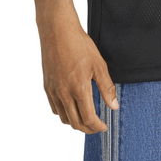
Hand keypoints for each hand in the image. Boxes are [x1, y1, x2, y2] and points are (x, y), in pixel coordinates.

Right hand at [38, 19, 118, 133]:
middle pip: (75, 123)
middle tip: (96, 126)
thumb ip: (106, 87)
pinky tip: (71, 106)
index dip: (97, 126)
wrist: (57, 31)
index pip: (88, 118)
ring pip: (63, 118)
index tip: (104, 126)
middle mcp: (64, 94)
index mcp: (78, 89)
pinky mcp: (47, 86)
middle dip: (88, 129)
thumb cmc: (79, 44)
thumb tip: (114, 106)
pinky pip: (55, 108)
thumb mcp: (98, 64)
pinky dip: (64, 113)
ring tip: (85, 117)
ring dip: (75, 122)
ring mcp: (53, 91)